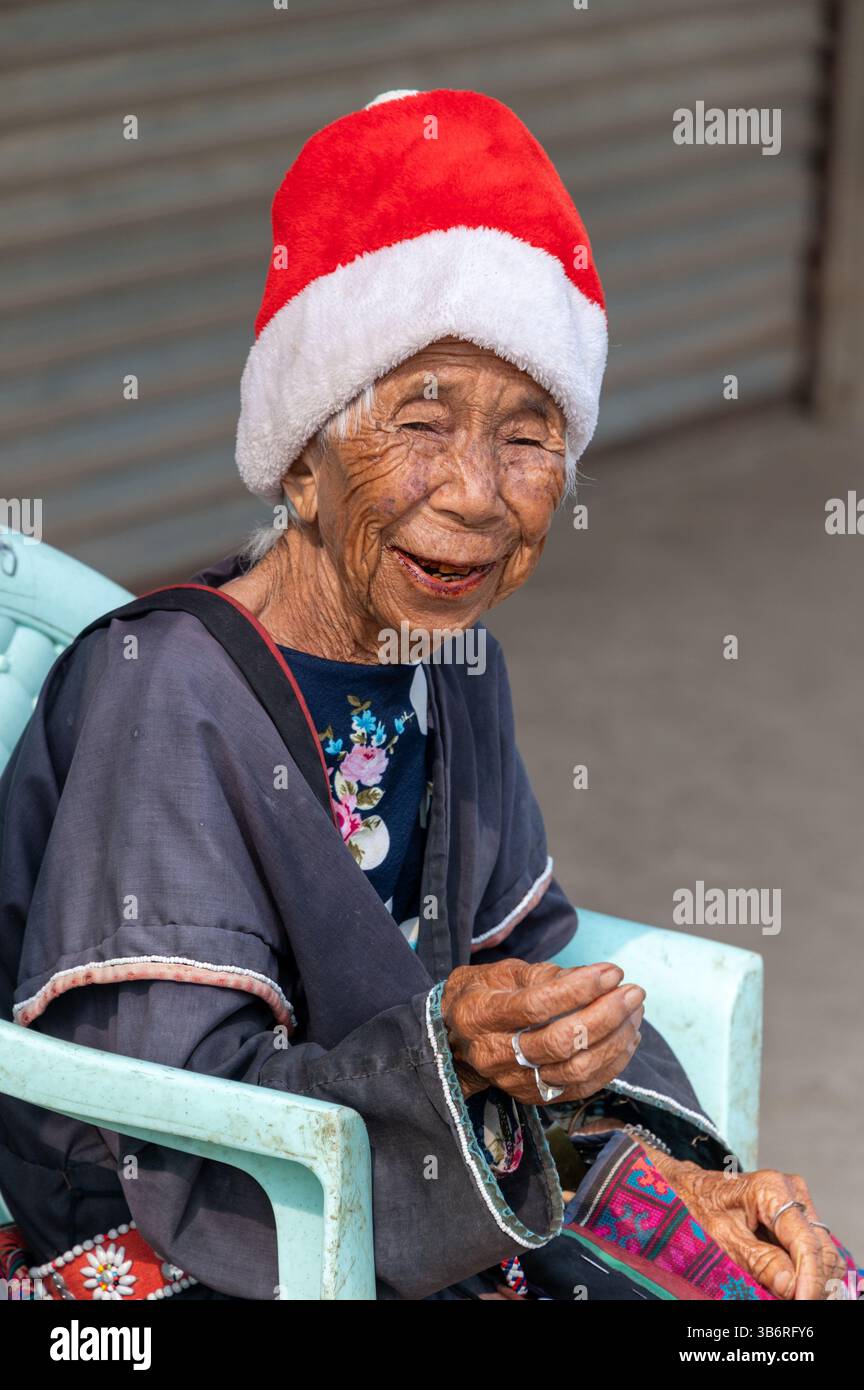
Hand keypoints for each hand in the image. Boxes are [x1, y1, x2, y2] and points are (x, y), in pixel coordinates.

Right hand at [440, 958, 643, 1104]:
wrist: (453, 1040)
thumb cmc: (481, 995)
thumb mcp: (499, 973)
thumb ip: (543, 974)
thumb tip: (593, 977)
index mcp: (481, 1015)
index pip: (536, 1006)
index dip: (579, 989)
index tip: (611, 972)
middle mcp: (495, 1054)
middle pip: (560, 1042)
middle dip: (606, 1015)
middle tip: (634, 992)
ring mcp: (515, 1081)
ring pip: (576, 1070)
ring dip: (615, 1040)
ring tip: (635, 1012)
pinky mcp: (534, 1097)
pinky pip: (581, 1088)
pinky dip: (612, 1064)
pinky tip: (627, 1038)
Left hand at [642, 1148, 845, 1299]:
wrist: (686, 1188)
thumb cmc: (697, 1208)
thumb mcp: (721, 1238)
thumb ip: (758, 1261)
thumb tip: (791, 1285)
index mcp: (771, 1189)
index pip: (805, 1242)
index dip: (810, 1279)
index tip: (803, 1303)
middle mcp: (791, 1191)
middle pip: (820, 1248)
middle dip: (812, 1282)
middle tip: (794, 1305)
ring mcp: (796, 1202)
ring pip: (821, 1251)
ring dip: (810, 1278)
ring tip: (789, 1297)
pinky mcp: (795, 1217)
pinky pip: (811, 1250)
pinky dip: (804, 1271)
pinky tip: (788, 1286)